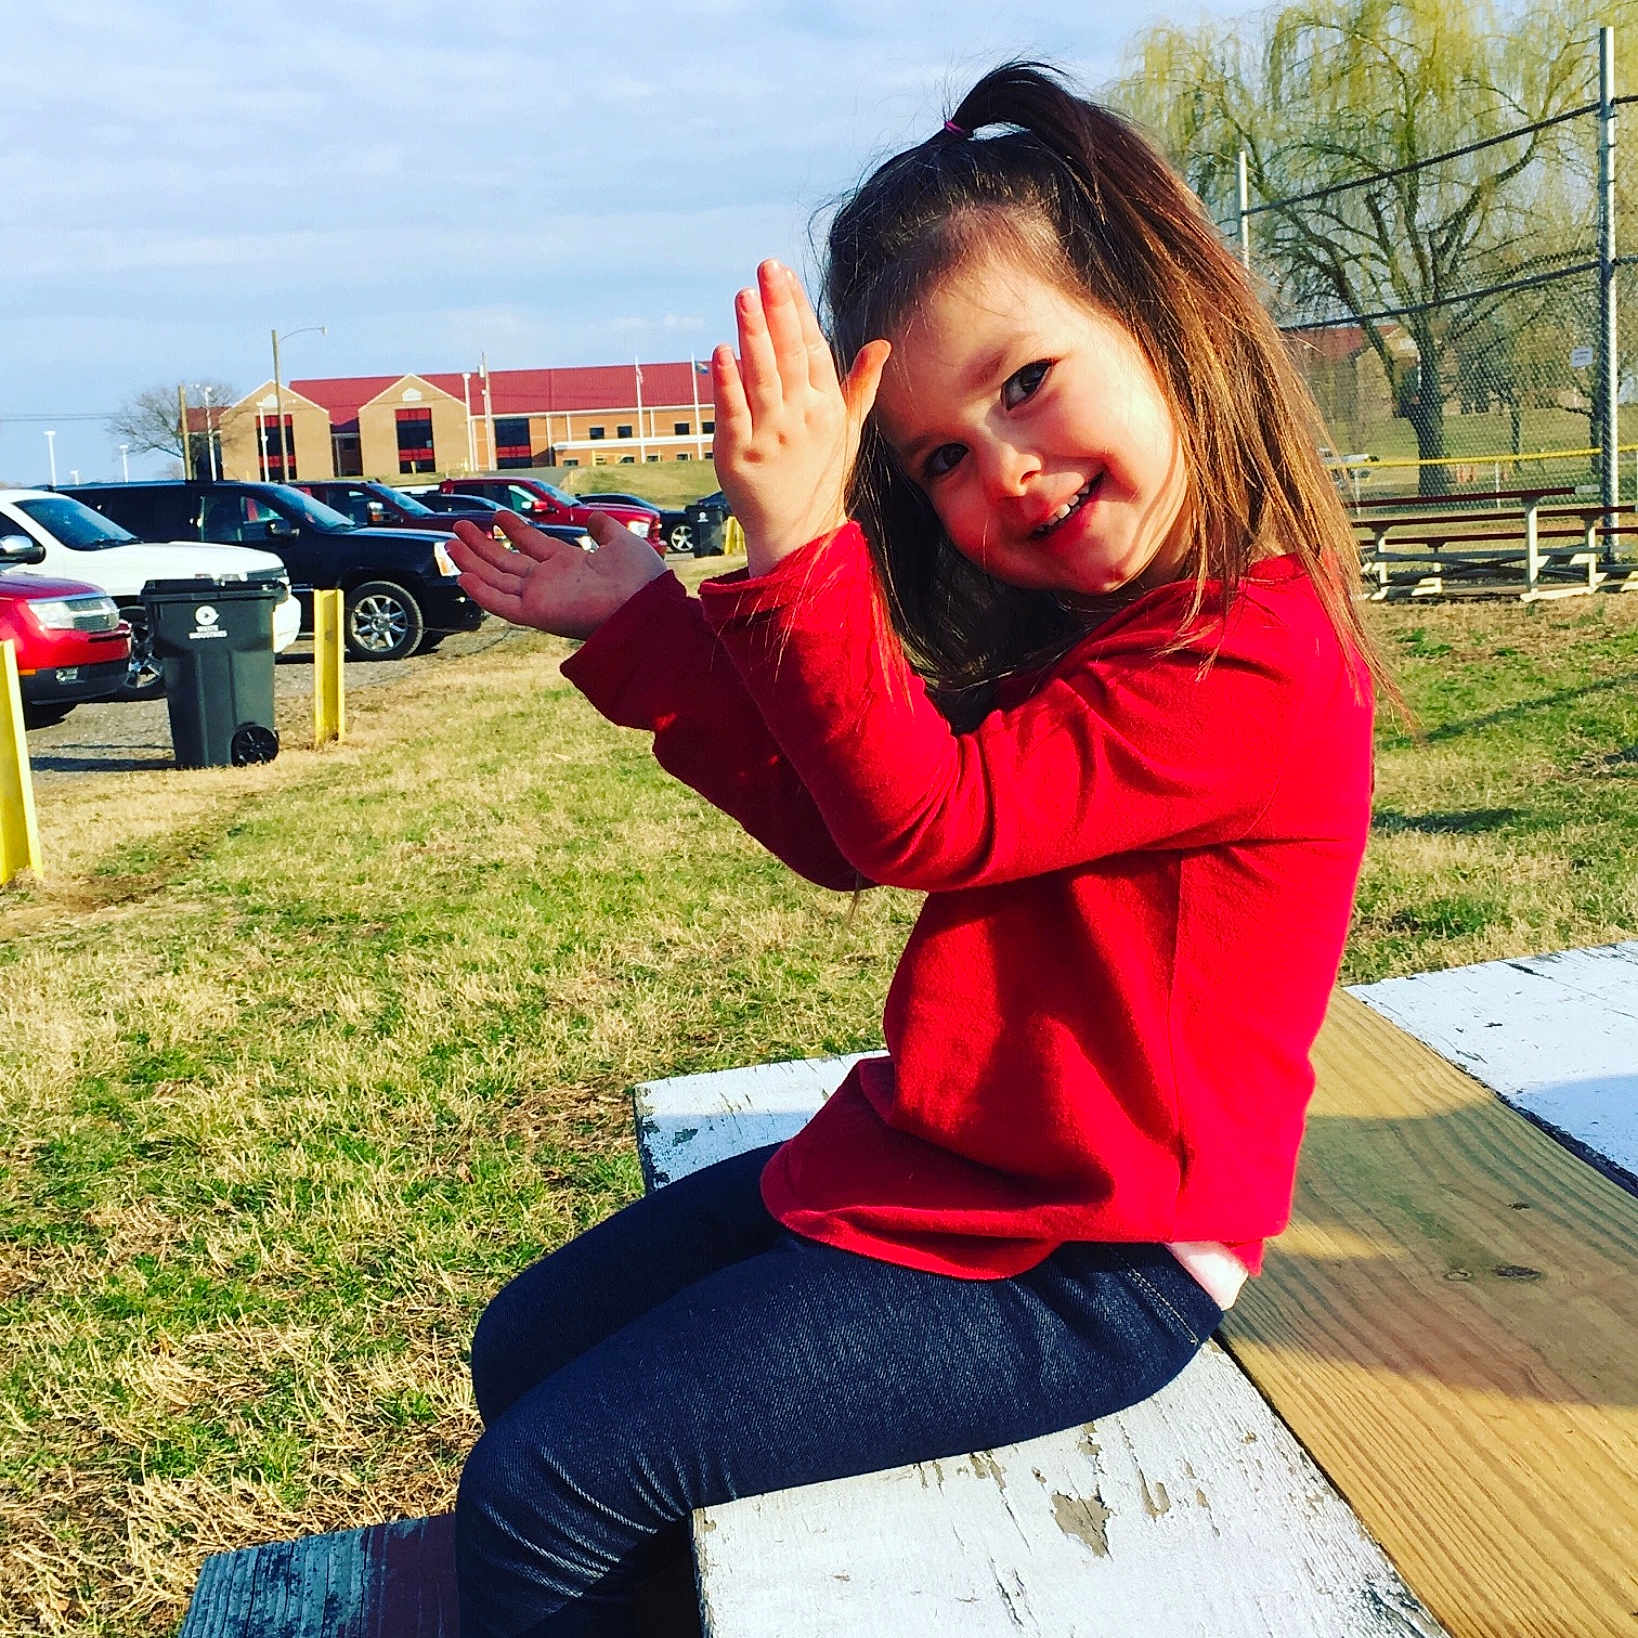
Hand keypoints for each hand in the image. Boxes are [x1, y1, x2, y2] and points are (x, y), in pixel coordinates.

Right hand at [446, 510, 668, 640]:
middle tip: (459, 527)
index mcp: (569, 566)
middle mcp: (552, 583)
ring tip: (449, 543)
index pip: (533, 546)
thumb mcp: (622, 542)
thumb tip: (592, 516)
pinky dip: (482, 593)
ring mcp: (542, 598)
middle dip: (482, 546)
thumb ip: (605, 528)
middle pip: (507, 563)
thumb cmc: (641, 579)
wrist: (647, 604)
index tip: (497, 515)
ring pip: (498, 580)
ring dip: (473, 563)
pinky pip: (503, 605)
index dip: (514, 530)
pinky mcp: (538, 614)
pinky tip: (462, 576)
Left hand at [712, 259, 890, 575]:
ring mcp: (771, 436)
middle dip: (777, 309)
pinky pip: (735, 413)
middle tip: (765, 268)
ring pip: (763, 378)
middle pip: (789, 355)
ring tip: (744, 295)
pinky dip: (728, 383)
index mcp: (826, 406)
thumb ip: (859, 384)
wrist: (799, 533)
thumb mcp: (847, 430)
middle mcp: (801, 417)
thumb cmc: (819, 476)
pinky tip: (721, 351)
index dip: (797, 309)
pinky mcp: (740, 455)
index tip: (784, 274)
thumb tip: (881, 344)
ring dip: (754, 335)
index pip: (812, 347)